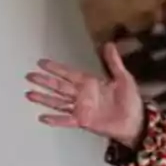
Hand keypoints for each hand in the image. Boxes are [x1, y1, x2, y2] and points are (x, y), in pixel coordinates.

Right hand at [24, 42, 144, 147]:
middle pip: (59, 87)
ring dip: (44, 98)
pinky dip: (55, 119)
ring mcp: (81, 108)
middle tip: (30, 76)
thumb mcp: (123, 77)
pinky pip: (66, 120)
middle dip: (45, 81)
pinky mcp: (83, 121)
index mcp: (90, 83)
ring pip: (58, 102)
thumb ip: (113, 62)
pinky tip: (42, 117)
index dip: (56, 68)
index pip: (69, 74)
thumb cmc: (130, 99)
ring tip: (29, 94)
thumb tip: (109, 44)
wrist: (136, 120)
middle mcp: (82, 95)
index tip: (42, 63)